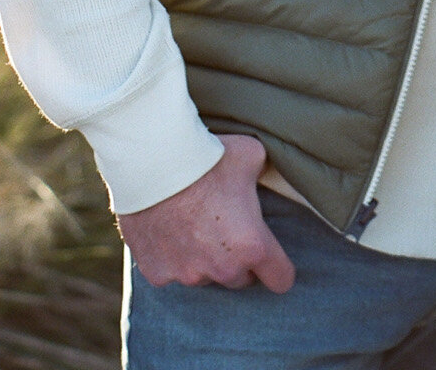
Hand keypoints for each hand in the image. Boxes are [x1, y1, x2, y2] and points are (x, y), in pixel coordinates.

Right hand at [118, 134, 295, 291]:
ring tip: (195, 225)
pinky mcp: (158, 275)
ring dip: (204, 260)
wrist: (154, 164)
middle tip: (228, 229)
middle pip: (241, 278)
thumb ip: (262, 174)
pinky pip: (172, 272)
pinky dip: (172, 257)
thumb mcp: (251, 155)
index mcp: (252, 245)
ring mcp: (187, 275)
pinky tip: (168, 231)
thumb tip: (261, 175)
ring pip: (205, 276)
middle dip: (238, 260)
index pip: (281, 279)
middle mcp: (222, 269)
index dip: (280, 269)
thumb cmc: (208, 158)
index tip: (274, 261)